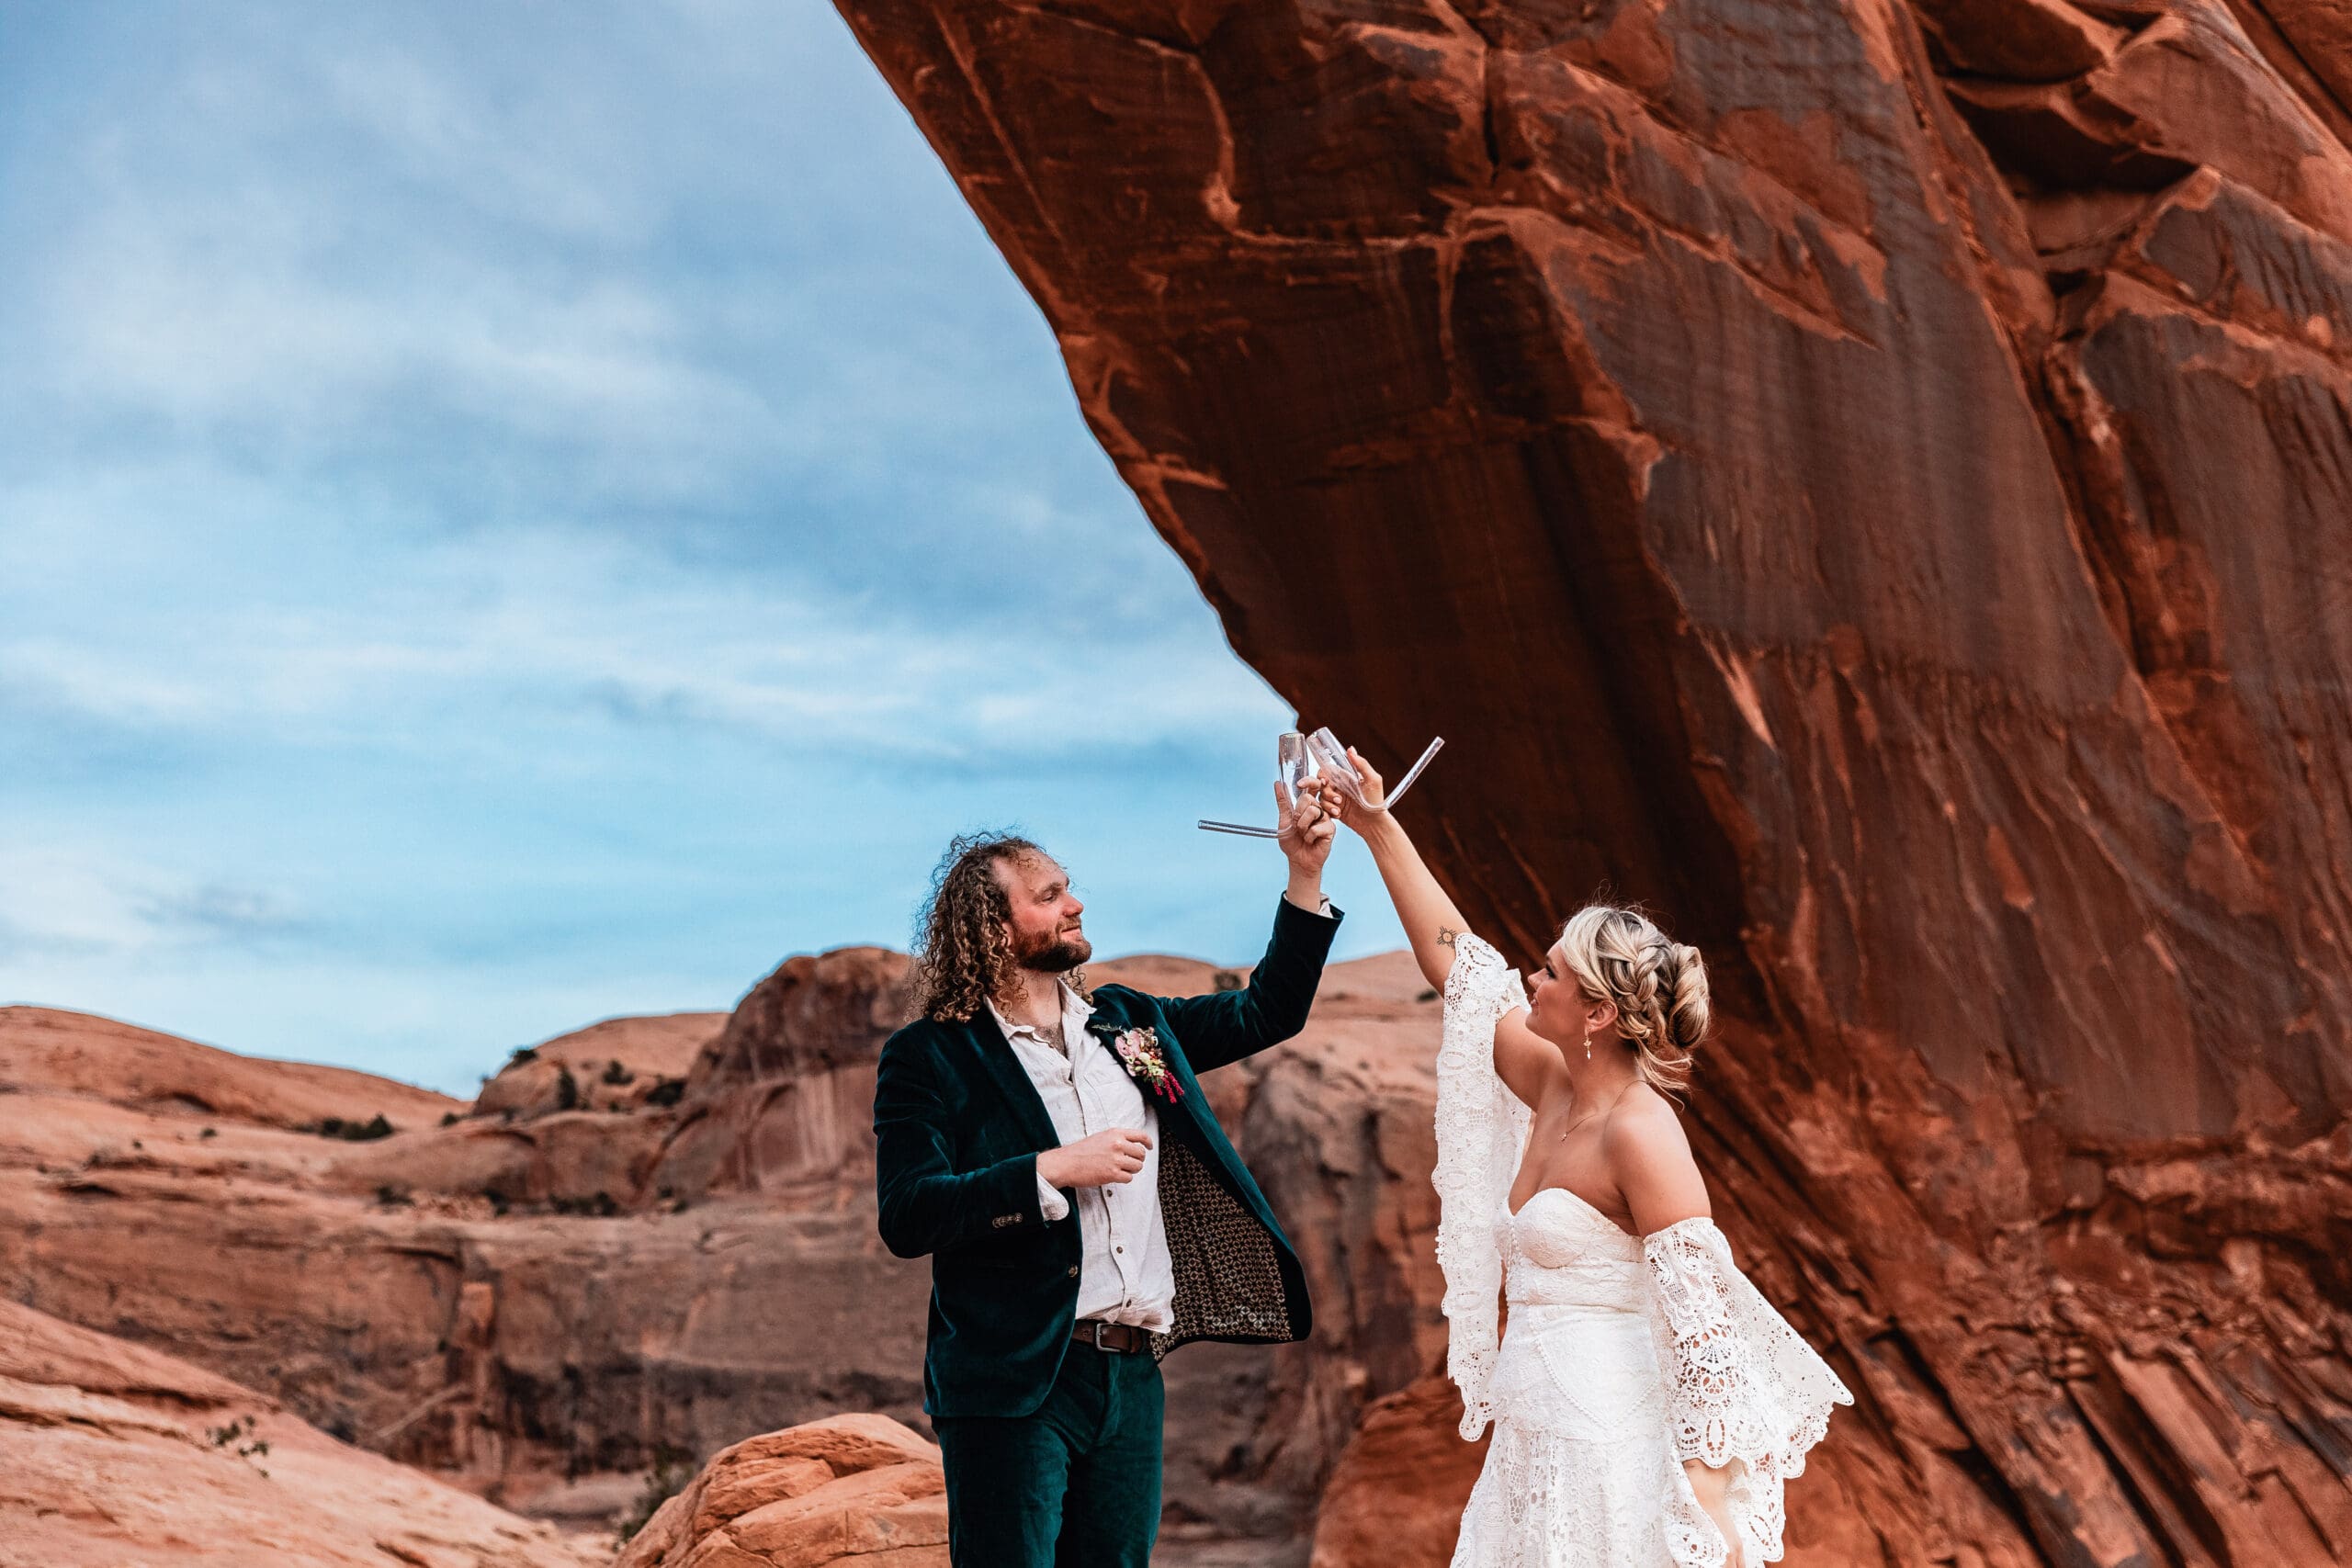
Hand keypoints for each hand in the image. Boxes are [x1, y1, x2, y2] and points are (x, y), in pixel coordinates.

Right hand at [1037, 1127, 1152, 1188]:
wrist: (1067, 1163)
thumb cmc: (1080, 1151)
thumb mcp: (1101, 1137)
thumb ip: (1117, 1139)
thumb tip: (1132, 1146)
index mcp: (1115, 1133)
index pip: (1141, 1136)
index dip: (1148, 1143)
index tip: (1149, 1147)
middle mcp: (1118, 1144)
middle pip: (1141, 1154)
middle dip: (1137, 1160)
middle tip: (1129, 1163)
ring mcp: (1116, 1159)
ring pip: (1137, 1167)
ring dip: (1131, 1170)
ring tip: (1120, 1170)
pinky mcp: (1112, 1174)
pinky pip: (1129, 1178)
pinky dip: (1124, 1179)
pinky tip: (1114, 1176)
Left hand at [1275, 777, 1336, 875]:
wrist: (1298, 859)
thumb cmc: (1292, 841)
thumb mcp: (1284, 819)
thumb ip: (1283, 801)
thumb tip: (1278, 783)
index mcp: (1307, 805)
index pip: (1312, 786)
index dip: (1309, 781)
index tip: (1300, 784)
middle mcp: (1318, 809)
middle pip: (1308, 798)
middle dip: (1298, 814)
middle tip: (1298, 826)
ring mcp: (1325, 818)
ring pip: (1313, 811)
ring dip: (1302, 826)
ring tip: (1304, 834)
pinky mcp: (1331, 829)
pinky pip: (1317, 827)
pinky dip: (1309, 836)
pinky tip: (1311, 841)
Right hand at [1329, 746, 1390, 833]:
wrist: (1374, 823)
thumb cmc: (1376, 801)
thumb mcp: (1372, 780)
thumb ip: (1361, 764)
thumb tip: (1350, 749)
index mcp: (1346, 777)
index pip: (1328, 770)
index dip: (1323, 775)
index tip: (1325, 782)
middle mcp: (1340, 786)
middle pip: (1321, 784)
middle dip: (1327, 792)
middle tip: (1338, 799)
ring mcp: (1336, 798)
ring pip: (1321, 797)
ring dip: (1329, 803)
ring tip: (1340, 809)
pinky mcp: (1334, 809)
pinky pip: (1323, 808)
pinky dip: (1329, 811)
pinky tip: (1339, 814)